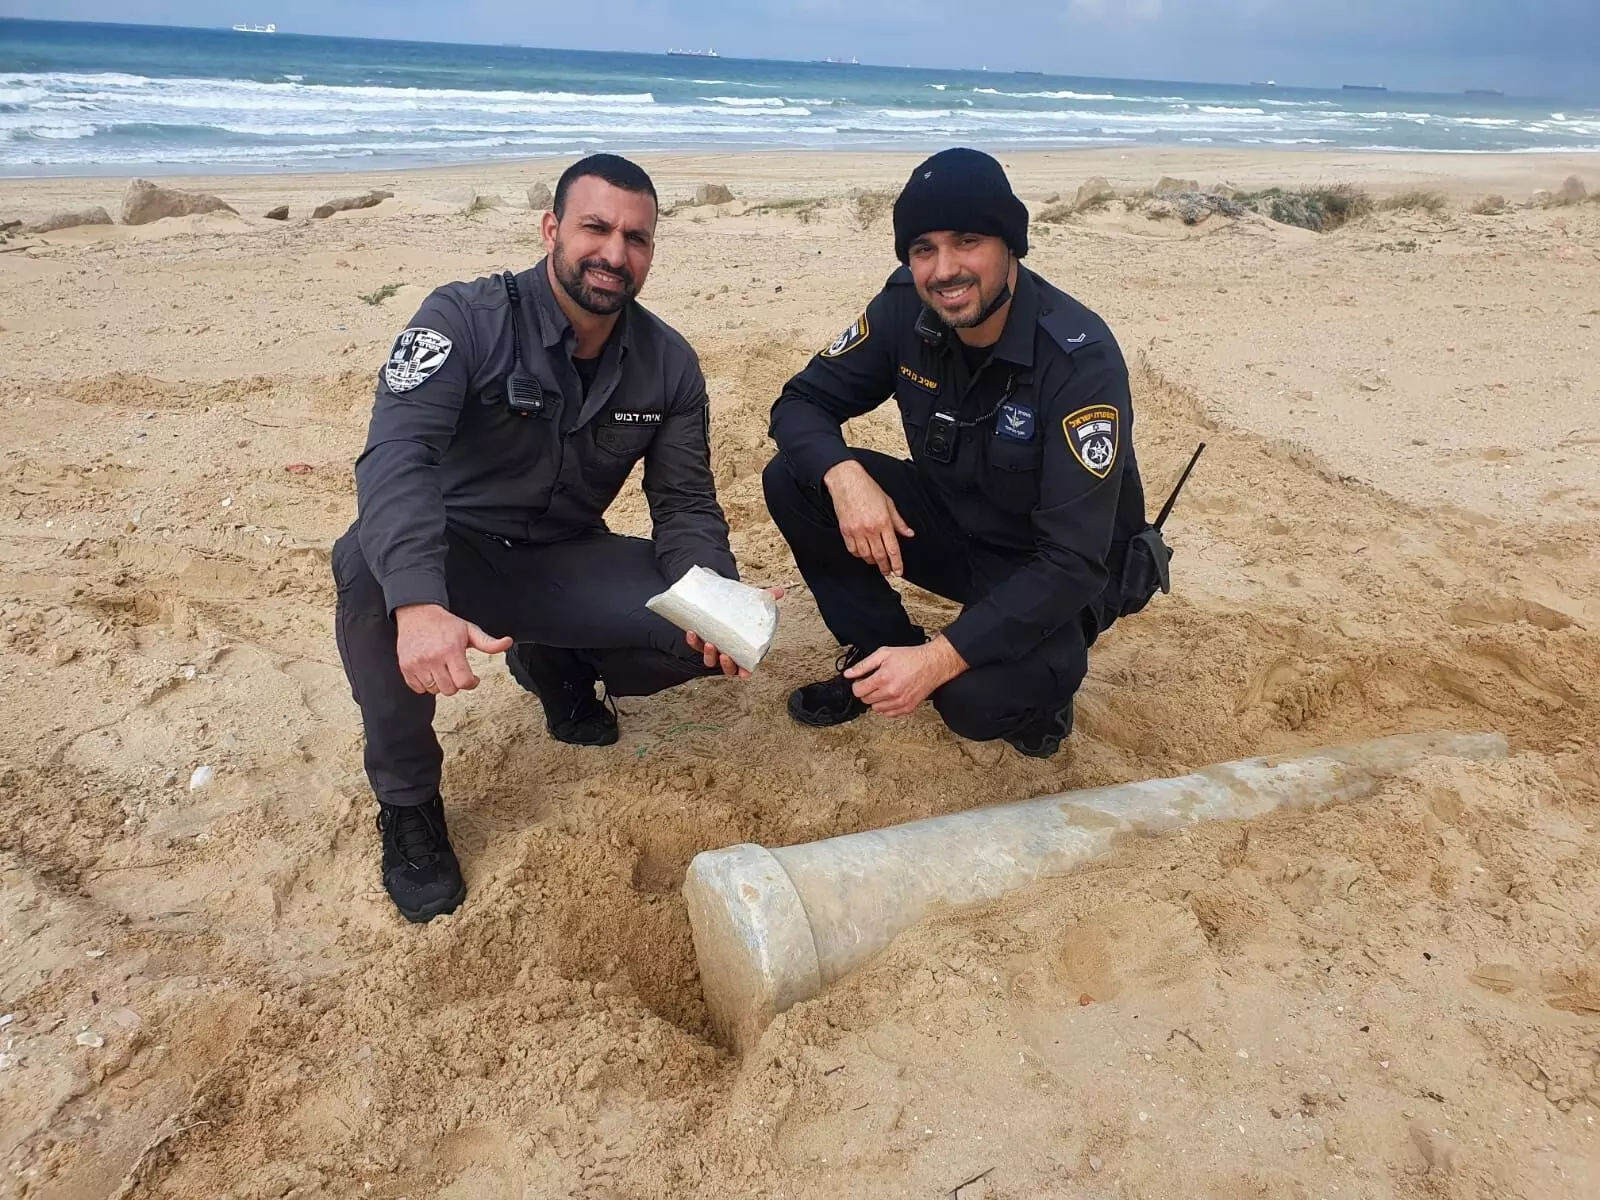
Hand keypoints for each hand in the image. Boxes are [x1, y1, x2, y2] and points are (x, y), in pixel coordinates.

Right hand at [394, 603, 513, 696]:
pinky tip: (430, 671)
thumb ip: (488, 642)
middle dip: (456, 683)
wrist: (417, 613)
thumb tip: (507, 643)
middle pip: (449, 690)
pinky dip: (425, 684)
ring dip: (441, 684)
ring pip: (434, 690)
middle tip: (456, 671)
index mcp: (451, 650)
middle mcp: (433, 658)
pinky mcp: (406, 667)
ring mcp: (417, 664)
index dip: (472, 683)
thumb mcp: (470, 630)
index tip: (473, 678)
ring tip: (442, 669)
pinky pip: (418, 689)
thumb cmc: (445, 624)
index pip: (463, 682)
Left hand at [685, 586, 785, 677]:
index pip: (745, 667)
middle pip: (727, 667)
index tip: (745, 673)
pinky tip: (692, 632)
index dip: (745, 672)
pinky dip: (693, 641)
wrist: (722, 604)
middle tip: (725, 655)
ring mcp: (715, 648)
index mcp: (744, 650)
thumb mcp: (754, 605)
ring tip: (709, 643)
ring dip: (709, 655)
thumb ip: (767, 598)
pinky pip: (695, 645)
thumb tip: (779, 591)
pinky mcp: (701, 641)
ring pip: (710, 660)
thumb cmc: (741, 611)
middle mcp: (729, 653)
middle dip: (726, 664)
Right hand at [824, 460, 914, 576]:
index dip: (897, 563)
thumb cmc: (868, 489)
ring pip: (866, 555)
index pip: (892, 549)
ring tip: (877, 562)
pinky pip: (853, 550)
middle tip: (888, 572)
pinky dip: (859, 555)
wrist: (847, 481)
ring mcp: (856, 531)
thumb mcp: (889, 503)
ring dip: (873, 562)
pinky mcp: (845, 531)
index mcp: (883, 522)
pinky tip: (864, 554)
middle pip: (879, 556)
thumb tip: (909, 533)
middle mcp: (870, 529)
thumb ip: (899, 522)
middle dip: (885, 567)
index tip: (899, 572)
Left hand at [844, 637, 968, 717]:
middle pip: (866, 700)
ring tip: (885, 688)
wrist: (932, 665)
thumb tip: (848, 674)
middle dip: (868, 690)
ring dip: (877, 699)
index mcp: (882, 678)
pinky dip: (887, 706)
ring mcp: (899, 702)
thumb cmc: (910, 658)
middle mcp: (890, 693)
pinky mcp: (907, 708)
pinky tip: (892, 695)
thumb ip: (864, 665)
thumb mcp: (884, 654)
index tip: (863, 680)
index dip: (858, 684)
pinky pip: (888, 714)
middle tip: (876, 681)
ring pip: (876, 708)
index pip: (858, 691)